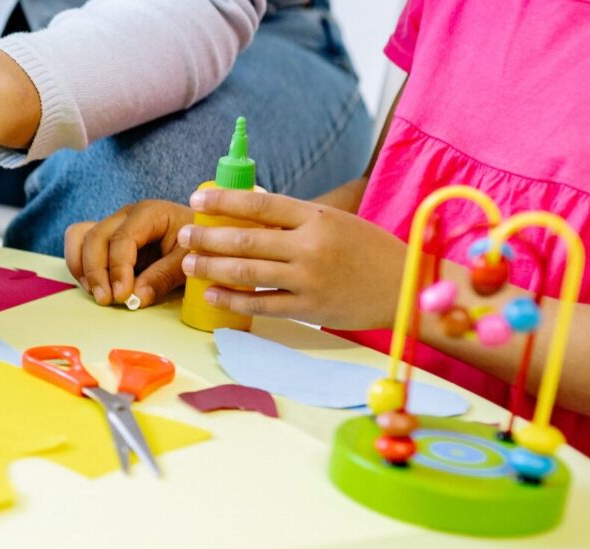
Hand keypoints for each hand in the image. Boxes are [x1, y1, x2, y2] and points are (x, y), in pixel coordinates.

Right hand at [63, 199, 195, 309]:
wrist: (200, 239)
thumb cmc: (197, 245)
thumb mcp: (188, 261)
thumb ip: (163, 277)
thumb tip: (136, 297)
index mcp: (149, 213)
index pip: (122, 238)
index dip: (118, 268)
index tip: (121, 295)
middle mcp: (125, 216)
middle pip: (95, 237)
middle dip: (96, 272)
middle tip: (107, 300)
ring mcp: (112, 225)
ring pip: (80, 237)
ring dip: (83, 268)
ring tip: (98, 294)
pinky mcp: (105, 239)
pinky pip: (79, 244)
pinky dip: (80, 265)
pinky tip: (95, 286)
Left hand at [178, 189, 406, 329]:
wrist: (405, 288)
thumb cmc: (369, 251)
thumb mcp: (337, 222)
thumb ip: (297, 219)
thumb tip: (249, 211)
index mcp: (318, 217)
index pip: (261, 203)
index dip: (225, 200)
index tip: (198, 199)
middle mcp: (310, 246)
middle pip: (246, 239)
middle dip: (208, 237)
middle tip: (184, 235)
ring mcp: (308, 279)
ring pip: (247, 271)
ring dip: (211, 267)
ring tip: (188, 263)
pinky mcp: (308, 308)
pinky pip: (260, 304)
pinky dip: (231, 299)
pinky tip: (211, 294)